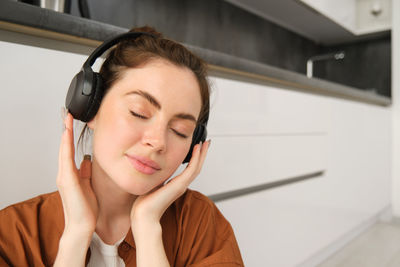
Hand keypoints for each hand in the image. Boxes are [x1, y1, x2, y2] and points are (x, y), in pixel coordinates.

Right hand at [56, 108, 97, 235]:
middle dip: (66, 130)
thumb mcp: (88, 185)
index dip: (70, 135)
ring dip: (65, 134)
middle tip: (67, 114)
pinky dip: (66, 146)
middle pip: (64, 147)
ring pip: (64, 150)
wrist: (82, 225)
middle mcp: (65, 173)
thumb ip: (86, 172)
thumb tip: (88, 160)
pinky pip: (66, 159)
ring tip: (67, 119)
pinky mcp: (67, 180)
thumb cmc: (87, 208)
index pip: (69, 150)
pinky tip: (67, 136)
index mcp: (71, 174)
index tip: (72, 122)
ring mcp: (64, 176)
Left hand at [130, 140, 210, 229]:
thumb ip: (158, 175)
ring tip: (206, 143)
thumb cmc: (145, 202)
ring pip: (197, 167)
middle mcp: (181, 185)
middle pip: (196, 167)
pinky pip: (191, 169)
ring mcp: (182, 185)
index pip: (190, 169)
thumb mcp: (153, 183)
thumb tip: (154, 165)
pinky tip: (197, 149)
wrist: (144, 214)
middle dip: (202, 154)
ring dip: (202, 154)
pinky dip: (196, 158)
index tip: (197, 147)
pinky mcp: (180, 185)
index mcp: (176, 185)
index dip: (195, 158)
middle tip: (207, 142)